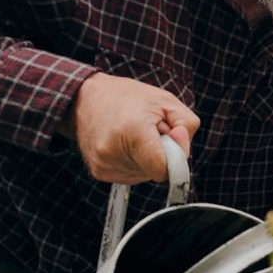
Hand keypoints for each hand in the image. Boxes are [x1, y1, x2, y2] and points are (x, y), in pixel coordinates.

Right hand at [60, 72, 199, 183]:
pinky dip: (134, 162)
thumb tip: (183, 148)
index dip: (175, 156)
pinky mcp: (99, 172)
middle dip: (160, 154)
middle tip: (149, 131)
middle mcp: (114, 152)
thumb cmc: (128, 97)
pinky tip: (124, 144)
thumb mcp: (166, 101)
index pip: (164, 169)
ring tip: (134, 136)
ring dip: (147, 159)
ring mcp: (104, 164)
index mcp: (133, 132)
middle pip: (156, 172)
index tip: (171, 138)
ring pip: (145, 175)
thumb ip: (187, 125)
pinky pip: (131, 175)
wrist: (85, 98)